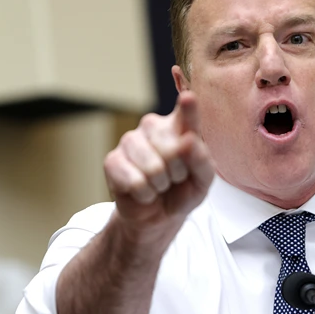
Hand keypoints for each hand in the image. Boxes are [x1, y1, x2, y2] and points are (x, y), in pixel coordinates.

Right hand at [103, 91, 213, 229]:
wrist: (157, 215)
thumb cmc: (183, 191)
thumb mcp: (202, 181)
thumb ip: (202, 161)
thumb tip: (189, 141)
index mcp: (179, 126)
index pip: (185, 113)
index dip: (188, 107)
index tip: (188, 98)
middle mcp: (153, 126)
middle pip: (172, 150)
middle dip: (178, 173)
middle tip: (175, 178)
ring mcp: (130, 140)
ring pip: (154, 168)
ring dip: (160, 185)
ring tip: (159, 184)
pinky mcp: (112, 160)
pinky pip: (135, 182)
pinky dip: (145, 194)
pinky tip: (143, 192)